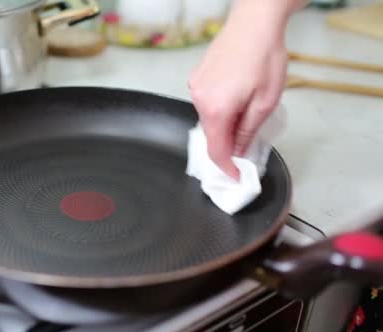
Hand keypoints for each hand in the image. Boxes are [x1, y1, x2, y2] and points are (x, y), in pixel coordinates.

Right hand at [189, 0, 294, 179]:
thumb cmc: (264, 58)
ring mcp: (195, 87)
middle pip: (211, 135)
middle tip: (249, 143)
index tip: (237, 178)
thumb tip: (238, 152)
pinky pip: (206, 102)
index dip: (226, 168)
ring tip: (247, 108)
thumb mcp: (265, 101)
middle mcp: (199, 100)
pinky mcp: (197, 77)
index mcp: (216, 110)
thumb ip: (248, 131)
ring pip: (209, 118)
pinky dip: (219, 107)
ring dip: (225, 123)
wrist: (254, 23)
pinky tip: (236, 94)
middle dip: (229, 144)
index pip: (216, 151)